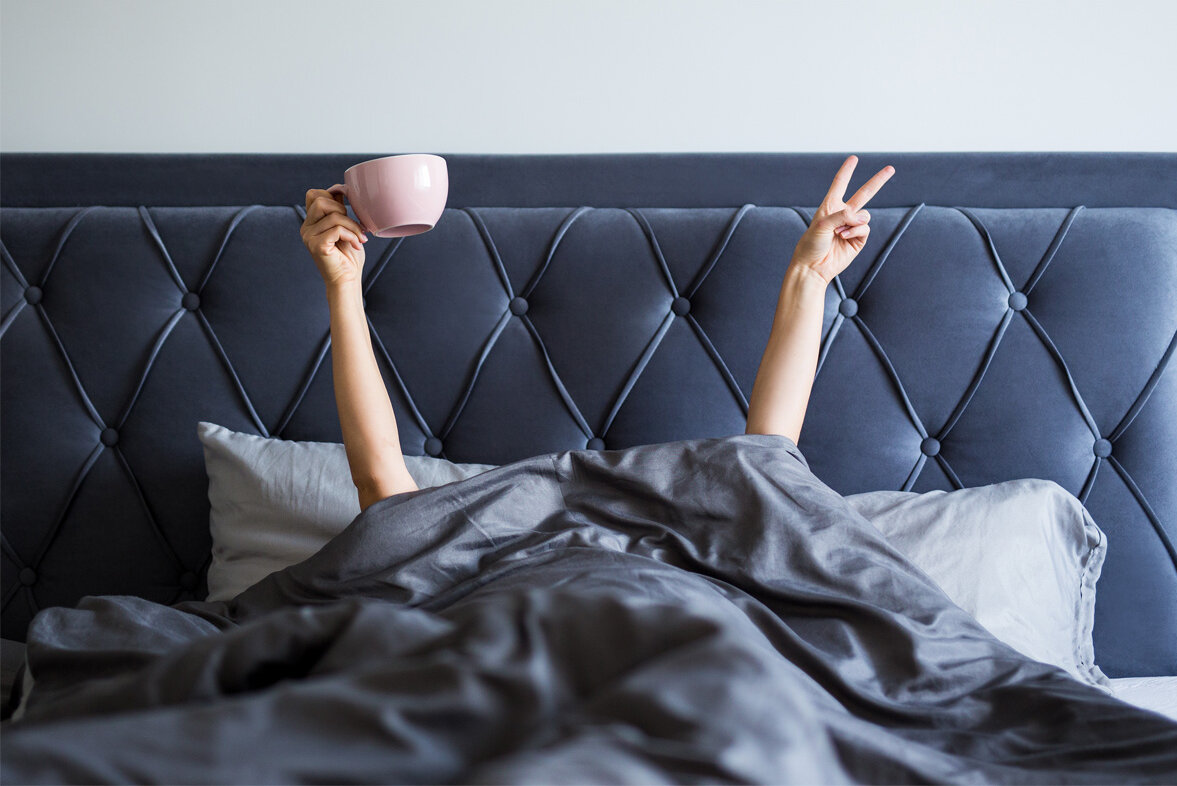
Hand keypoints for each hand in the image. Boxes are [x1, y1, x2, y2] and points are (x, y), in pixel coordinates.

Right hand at [300, 188, 368, 285]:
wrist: (348, 280)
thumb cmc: (349, 256)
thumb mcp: (345, 227)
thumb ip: (339, 210)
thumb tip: (341, 189)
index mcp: (311, 221)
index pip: (314, 194)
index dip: (333, 195)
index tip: (349, 210)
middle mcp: (306, 228)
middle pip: (320, 200)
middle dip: (343, 209)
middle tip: (354, 226)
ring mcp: (309, 237)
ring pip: (332, 215)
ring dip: (352, 225)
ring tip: (360, 238)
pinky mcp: (316, 245)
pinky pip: (337, 229)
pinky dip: (351, 235)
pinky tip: (356, 245)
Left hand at [789, 155, 894, 284]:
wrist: (813, 267)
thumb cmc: (811, 245)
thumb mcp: (821, 224)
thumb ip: (842, 215)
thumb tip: (863, 217)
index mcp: (829, 206)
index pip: (840, 184)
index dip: (847, 171)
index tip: (853, 159)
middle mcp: (842, 214)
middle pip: (864, 193)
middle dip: (878, 181)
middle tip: (890, 168)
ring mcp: (852, 227)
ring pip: (865, 215)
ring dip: (854, 222)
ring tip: (839, 232)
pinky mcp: (858, 239)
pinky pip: (865, 228)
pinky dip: (856, 231)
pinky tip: (843, 237)